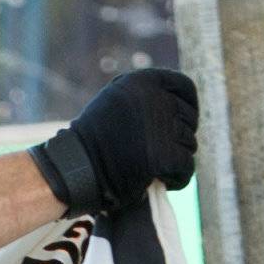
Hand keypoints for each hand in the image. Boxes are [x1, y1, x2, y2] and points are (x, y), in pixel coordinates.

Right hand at [30, 68, 199, 214]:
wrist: (75, 169)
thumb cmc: (92, 141)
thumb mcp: (115, 101)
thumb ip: (144, 96)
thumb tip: (178, 102)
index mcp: (143, 81)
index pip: (185, 88)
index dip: (189, 107)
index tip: (182, 123)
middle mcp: (154, 99)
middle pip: (189, 119)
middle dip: (179, 138)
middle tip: (161, 153)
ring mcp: (160, 127)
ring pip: (189, 144)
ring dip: (177, 159)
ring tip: (157, 169)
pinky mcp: (163, 155)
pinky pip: (186, 167)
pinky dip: (178, 178)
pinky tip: (163, 181)